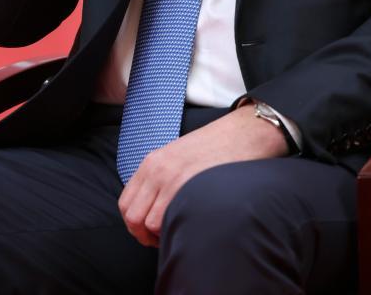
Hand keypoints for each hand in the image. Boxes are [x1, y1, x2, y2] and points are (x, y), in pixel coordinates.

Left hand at [118, 103, 288, 246]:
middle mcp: (157, 169)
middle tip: (164, 238)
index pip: (126, 204)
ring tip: (180, 231)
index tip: (151, 231)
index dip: (136, 225)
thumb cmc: (217, 147)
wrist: (245, 132)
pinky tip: (189, 227)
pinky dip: (174, 231)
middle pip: (133, 218)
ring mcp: (172, 178)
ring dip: (160, 236)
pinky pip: (167, 221)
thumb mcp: (179, 156)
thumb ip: (161, 179)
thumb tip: (152, 210)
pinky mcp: (189, 186)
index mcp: (152, 162)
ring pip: (148, 224)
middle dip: (144, 235)